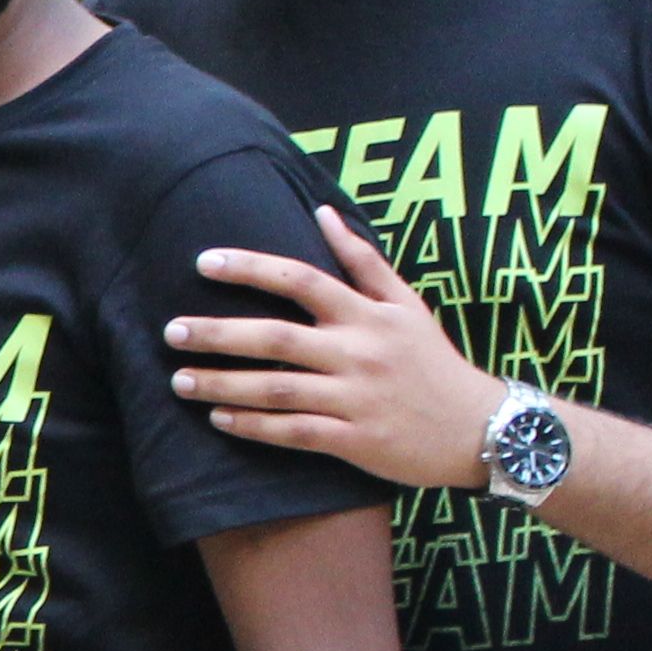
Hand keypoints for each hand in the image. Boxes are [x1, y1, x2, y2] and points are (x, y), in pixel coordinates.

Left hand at [169, 213, 501, 489]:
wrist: (480, 427)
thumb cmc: (433, 361)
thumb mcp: (407, 304)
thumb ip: (363, 260)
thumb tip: (322, 211)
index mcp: (368, 315)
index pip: (302, 279)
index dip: (251, 267)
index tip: (203, 262)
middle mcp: (358, 352)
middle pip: (276, 337)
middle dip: (218, 334)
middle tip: (171, 332)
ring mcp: (355, 398)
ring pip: (276, 388)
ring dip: (223, 385)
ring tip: (179, 381)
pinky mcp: (355, 440)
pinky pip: (293, 432)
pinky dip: (253, 426)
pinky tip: (219, 420)